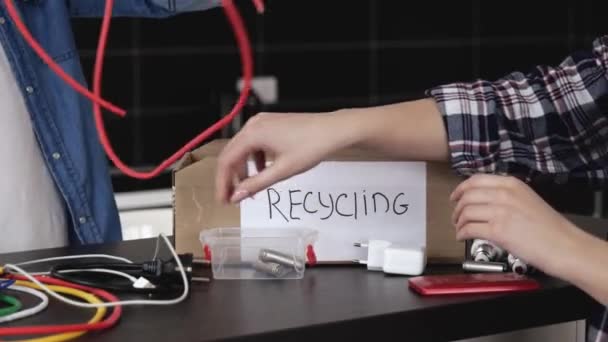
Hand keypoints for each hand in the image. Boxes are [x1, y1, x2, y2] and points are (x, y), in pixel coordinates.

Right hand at [215, 111, 356, 203]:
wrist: (334, 130)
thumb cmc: (311, 147)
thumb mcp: (282, 170)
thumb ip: (256, 184)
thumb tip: (236, 196)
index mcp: (252, 134)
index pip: (226, 161)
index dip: (222, 183)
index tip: (223, 201)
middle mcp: (253, 125)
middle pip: (232, 154)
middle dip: (231, 178)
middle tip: (232, 199)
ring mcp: (262, 122)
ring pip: (243, 149)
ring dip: (244, 169)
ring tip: (250, 189)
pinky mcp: (271, 124)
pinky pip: (255, 144)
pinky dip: (255, 160)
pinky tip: (263, 172)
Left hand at [450, 174, 582, 275]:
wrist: (565, 246)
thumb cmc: (549, 228)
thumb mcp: (527, 199)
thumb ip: (506, 195)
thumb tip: (483, 199)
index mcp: (511, 184)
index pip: (476, 181)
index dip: (460, 189)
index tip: (454, 197)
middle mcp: (504, 194)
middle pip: (467, 196)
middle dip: (457, 208)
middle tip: (455, 217)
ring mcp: (500, 212)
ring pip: (465, 212)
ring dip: (458, 222)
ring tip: (460, 229)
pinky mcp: (498, 231)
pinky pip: (469, 229)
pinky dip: (462, 233)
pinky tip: (463, 237)